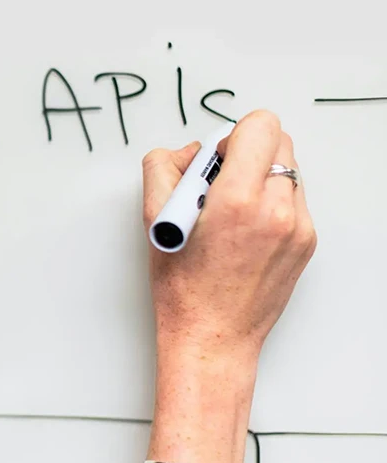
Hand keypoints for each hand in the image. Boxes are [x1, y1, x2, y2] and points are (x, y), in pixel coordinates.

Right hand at [141, 110, 316, 369]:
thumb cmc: (183, 290)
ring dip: (259, 177)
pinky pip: (293, 199)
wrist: (212, 337)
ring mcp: (299, 227)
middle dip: (246, 152)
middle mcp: (278, 210)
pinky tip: (243, 230)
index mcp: (239, 201)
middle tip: (217, 184)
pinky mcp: (307, 241)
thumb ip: (164, 169)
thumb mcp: (155, 221)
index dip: (231, 136)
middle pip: (278, 141)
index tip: (214, 160)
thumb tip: (188, 152)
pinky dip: (269, 203)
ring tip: (228, 211)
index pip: (259, 126)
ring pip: (287, 169)